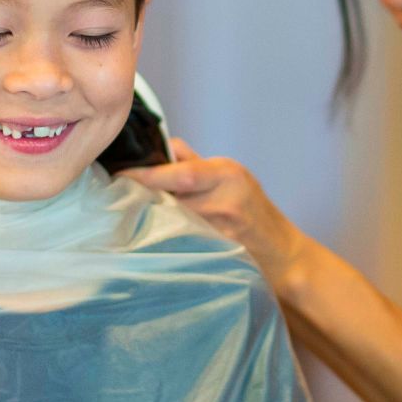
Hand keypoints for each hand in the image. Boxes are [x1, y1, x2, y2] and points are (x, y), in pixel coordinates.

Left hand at [119, 139, 308, 285]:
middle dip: (144, 197)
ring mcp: (222, 229)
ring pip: (173, 220)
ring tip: (134, 216)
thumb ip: (196, 163)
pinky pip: (182, 240)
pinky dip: (166, 236)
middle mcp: (225, 199)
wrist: (282, 251)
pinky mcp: (217, 252)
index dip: (146, 174)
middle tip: (120, 197)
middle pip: (171, 196)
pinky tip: (156, 237)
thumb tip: (164, 148)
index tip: (120, 175)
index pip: (180, 171)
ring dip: (152, 218)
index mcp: (226, 174)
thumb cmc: (254, 210)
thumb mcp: (232, 176)